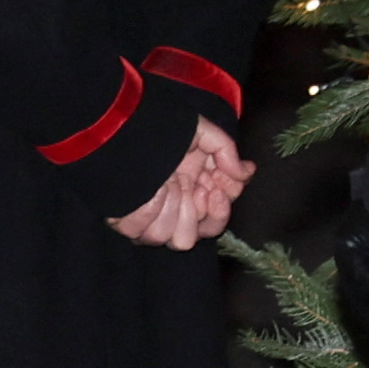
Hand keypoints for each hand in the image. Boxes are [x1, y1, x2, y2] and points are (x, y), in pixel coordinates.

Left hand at [106, 118, 252, 250]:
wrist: (122, 128)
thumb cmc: (161, 129)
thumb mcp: (201, 132)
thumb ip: (227, 151)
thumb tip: (246, 172)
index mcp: (193, 194)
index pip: (214, 222)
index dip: (220, 209)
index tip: (214, 185)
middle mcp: (172, 210)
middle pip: (194, 237)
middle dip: (199, 214)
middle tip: (197, 188)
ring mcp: (149, 217)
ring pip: (172, 239)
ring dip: (173, 209)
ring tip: (167, 185)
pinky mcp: (126, 220)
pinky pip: (142, 232)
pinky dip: (147, 211)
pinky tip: (149, 191)